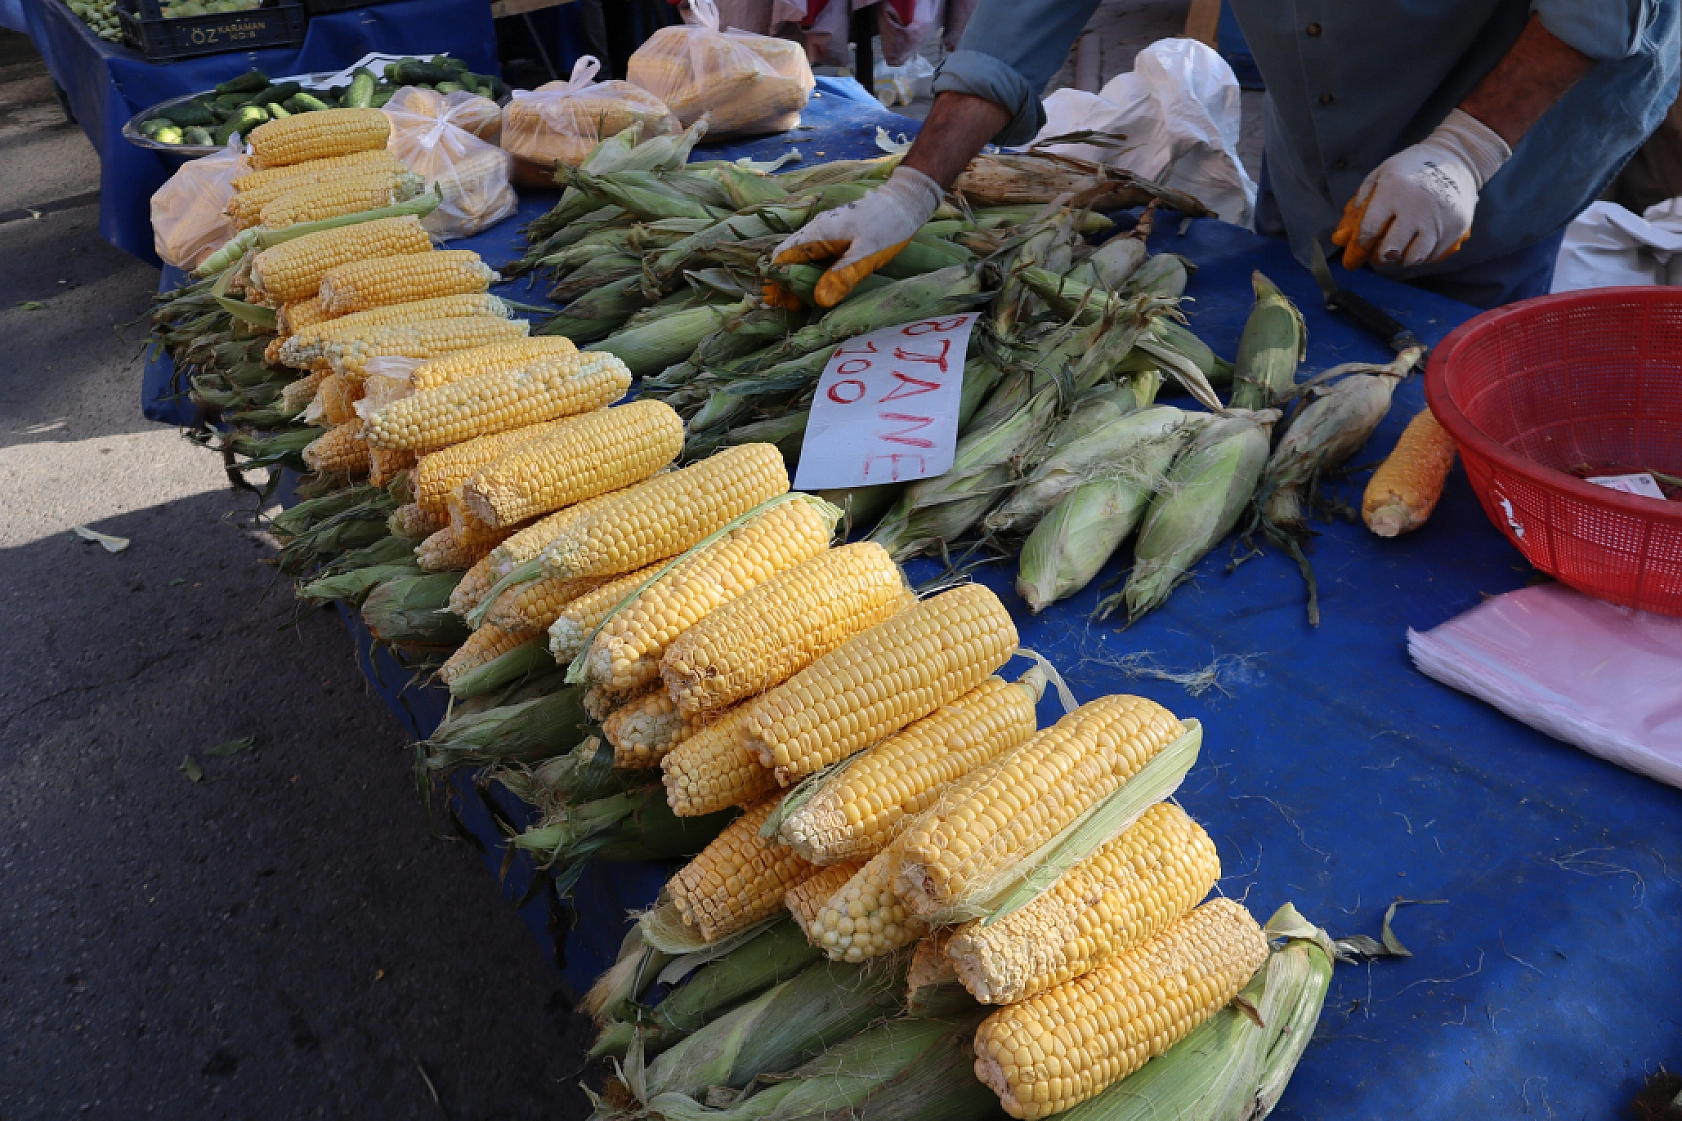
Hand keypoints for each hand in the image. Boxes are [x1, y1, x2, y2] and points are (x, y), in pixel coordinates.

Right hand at [773, 166, 942, 306]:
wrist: (906, 203)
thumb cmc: (887, 226)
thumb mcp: (865, 255)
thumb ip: (842, 277)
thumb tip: (819, 300)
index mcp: (819, 232)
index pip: (784, 255)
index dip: (777, 278)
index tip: (778, 300)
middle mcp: (817, 230)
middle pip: (790, 257)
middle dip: (785, 281)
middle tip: (788, 306)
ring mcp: (827, 231)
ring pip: (803, 256)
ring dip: (797, 278)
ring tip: (798, 302)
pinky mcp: (837, 235)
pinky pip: (817, 254)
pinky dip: (811, 271)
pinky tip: (817, 286)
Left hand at [1332, 109, 1509, 270]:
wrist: (1456, 158)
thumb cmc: (1412, 167)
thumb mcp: (1382, 172)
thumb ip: (1363, 198)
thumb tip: (1346, 230)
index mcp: (1394, 192)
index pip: (1369, 230)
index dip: (1360, 244)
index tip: (1360, 247)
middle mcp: (1416, 208)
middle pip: (1390, 250)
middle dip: (1380, 256)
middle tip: (1380, 252)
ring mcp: (1438, 220)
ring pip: (1413, 258)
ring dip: (1402, 258)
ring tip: (1400, 249)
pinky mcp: (1456, 228)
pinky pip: (1433, 255)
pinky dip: (1423, 255)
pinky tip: (1418, 243)